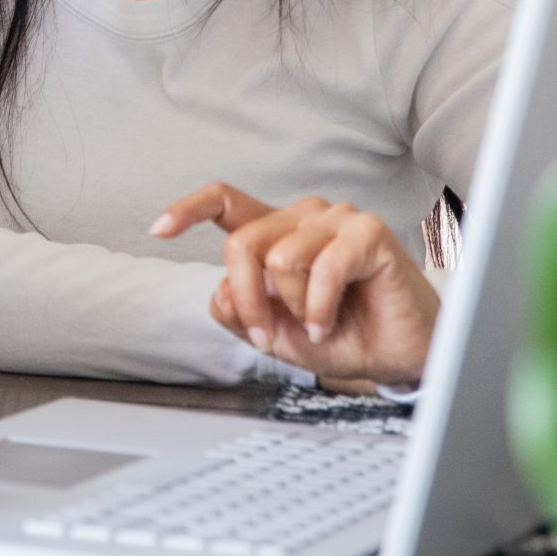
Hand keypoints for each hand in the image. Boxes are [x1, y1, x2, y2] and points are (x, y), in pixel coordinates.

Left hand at [152, 183, 437, 390]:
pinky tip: (329, 324)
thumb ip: (241, 313)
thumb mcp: (276, 335)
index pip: (224, 201)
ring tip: (316, 325)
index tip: (158, 230)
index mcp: (275, 233)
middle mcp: (301, 217)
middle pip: (241, 244)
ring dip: (292, 308)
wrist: (398, 354)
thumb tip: (221, 293)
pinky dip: (319, 308)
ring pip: (280, 258)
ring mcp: (336, 219)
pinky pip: (322, 268)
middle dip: (247, 300)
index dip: (188, 209)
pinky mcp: (367, 233)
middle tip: (266, 336)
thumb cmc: (343, 335)